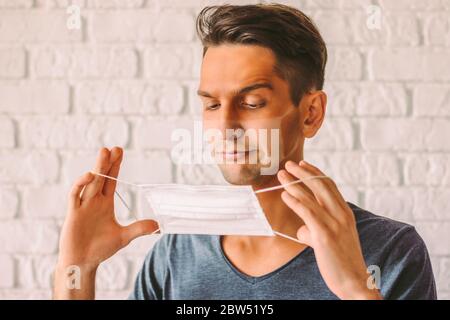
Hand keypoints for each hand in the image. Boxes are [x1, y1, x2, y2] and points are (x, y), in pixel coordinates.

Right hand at [57, 147, 158, 269]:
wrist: (82, 262)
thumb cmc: (100, 248)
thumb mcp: (123, 237)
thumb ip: (139, 229)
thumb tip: (158, 225)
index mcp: (105, 203)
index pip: (111, 180)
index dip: (115, 166)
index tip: (119, 152)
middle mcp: (94, 201)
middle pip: (102, 177)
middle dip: (107, 162)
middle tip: (114, 148)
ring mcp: (83, 206)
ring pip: (90, 182)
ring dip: (97, 168)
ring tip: (104, 153)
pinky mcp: (73, 213)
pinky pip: (75, 195)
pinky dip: (81, 184)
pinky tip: (90, 176)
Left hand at [277, 160, 381, 299]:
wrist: (354, 281)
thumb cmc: (341, 261)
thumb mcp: (329, 240)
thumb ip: (315, 230)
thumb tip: (302, 228)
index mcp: (345, 212)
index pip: (330, 185)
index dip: (315, 173)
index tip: (303, 164)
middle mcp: (342, 214)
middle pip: (321, 185)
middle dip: (303, 172)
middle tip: (289, 164)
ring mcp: (334, 223)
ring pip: (312, 196)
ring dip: (294, 183)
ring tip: (281, 175)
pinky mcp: (325, 234)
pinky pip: (307, 212)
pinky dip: (295, 201)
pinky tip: (285, 195)